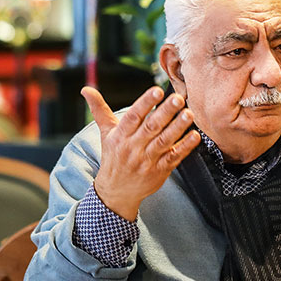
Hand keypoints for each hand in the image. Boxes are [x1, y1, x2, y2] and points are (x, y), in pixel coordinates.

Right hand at [82, 85, 200, 219]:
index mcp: (121, 135)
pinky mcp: (159, 171)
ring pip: (164, 141)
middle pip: (151, 127)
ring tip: (189, 114)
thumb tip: (86, 89)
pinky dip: (185, 147)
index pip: (133, 116)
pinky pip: (173, 158)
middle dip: (166, 112)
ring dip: (178, 127)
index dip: (145, 102)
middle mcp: (133, 147)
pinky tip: (195, 136)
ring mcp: (147, 160)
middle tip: (178, 98)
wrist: (116, 191)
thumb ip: (99, 110)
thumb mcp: (106, 133)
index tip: (157, 90)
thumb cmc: (113, 157)